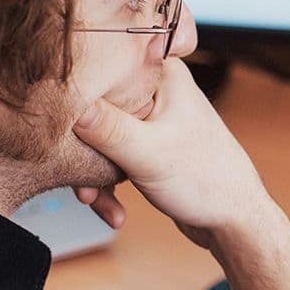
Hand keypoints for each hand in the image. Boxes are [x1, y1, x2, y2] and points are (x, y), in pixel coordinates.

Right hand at [71, 58, 272, 246]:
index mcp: (162, 73)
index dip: (75, 95)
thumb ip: (107, 127)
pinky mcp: (147, 143)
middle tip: (82, 183)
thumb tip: (67, 104)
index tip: (55, 123)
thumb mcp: (148, 153)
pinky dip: (107, 184)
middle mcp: (156, 89)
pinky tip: (114, 211)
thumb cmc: (208, 181)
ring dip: (94, 174)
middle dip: (83, 150)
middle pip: (95, 107)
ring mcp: (152, 118)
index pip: (102, 69)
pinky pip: (112, 156)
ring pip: (100, 136)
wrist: (233, 220)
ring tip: (97, 202)